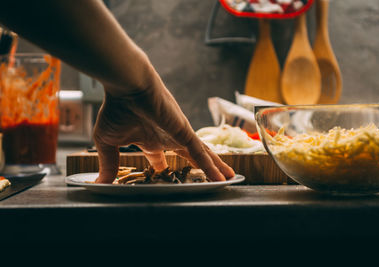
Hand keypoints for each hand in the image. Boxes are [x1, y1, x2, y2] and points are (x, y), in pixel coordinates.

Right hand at [93, 74, 234, 183]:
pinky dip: (211, 166)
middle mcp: (168, 137)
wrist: (127, 86)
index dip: (163, 169)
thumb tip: (100, 183)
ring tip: (227, 179)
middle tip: (211, 180)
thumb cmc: (117, 107)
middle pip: (190, 157)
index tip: (166, 178)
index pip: (160, 158)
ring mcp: (179, 135)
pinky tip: (221, 177)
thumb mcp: (108, 142)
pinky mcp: (185, 132)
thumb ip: (109, 163)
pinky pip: (201, 152)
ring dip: (214, 168)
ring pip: (201, 155)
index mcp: (150, 139)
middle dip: (200, 168)